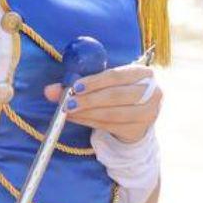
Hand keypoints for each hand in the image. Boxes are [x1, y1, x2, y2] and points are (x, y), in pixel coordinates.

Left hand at [43, 63, 160, 144]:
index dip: (95, 81)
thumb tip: (49, 90)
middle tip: (67, 103)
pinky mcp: (139, 129)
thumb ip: (80, 81)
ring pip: (112, 114)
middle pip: (116, 96)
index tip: (75, 87)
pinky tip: (78, 118)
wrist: (137, 113)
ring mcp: (148, 113)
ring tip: (68, 111)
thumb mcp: (105, 81)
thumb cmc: (118, 90)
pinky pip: (110, 126)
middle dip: (88, 100)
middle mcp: (152, 92)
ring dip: (87, 113)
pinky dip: (90, 122)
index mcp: (144, 73)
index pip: (117, 76)